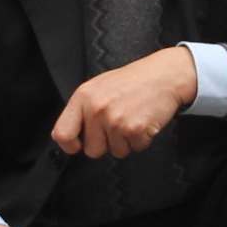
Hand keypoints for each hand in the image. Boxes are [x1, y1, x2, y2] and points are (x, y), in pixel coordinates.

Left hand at [50, 47, 196, 159]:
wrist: (164, 75)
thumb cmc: (133, 81)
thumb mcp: (99, 87)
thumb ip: (83, 110)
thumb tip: (71, 135)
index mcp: (83, 97)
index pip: (63, 133)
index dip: (70, 145)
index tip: (78, 145)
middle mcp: (97, 108)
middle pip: (92, 150)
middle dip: (106, 143)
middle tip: (118, 124)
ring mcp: (116, 120)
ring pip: (116, 152)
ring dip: (126, 141)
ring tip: (132, 119)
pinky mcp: (135, 129)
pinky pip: (135, 149)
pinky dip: (142, 139)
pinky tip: (143, 121)